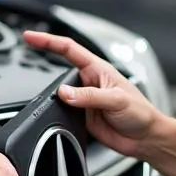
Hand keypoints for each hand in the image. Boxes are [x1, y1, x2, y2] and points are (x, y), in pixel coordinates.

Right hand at [22, 30, 159, 158]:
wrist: (145, 139)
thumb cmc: (141, 113)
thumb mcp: (116, 100)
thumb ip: (89, 96)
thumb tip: (64, 93)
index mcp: (98, 70)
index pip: (68, 49)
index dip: (48, 41)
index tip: (30, 37)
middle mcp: (89, 83)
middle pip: (59, 71)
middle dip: (46, 72)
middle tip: (32, 69)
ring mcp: (84, 100)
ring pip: (59, 95)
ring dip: (53, 98)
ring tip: (55, 103)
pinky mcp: (82, 117)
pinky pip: (63, 112)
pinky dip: (57, 114)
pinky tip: (59, 117)